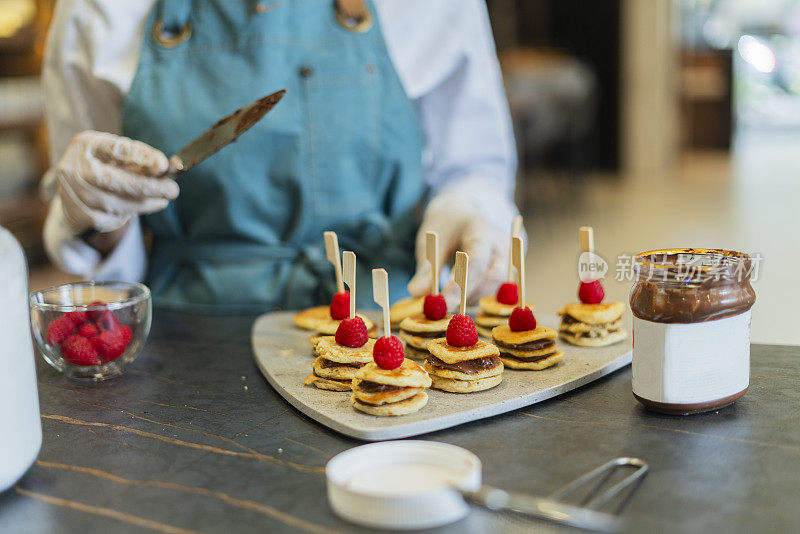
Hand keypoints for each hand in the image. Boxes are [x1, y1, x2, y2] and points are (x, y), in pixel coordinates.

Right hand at [55, 131, 178, 233]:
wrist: (69, 192)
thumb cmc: (101, 167)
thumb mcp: (115, 155)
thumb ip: (138, 158)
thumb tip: (165, 168)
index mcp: (87, 146)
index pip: (116, 150)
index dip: (141, 157)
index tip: (163, 165)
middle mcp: (76, 168)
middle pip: (117, 181)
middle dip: (150, 187)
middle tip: (173, 190)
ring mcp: (75, 194)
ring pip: (120, 204)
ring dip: (146, 203)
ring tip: (161, 199)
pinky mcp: (79, 216)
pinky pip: (114, 219)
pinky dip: (128, 214)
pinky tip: (130, 207)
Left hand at [408, 202, 508, 307]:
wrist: (463, 218)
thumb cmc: (446, 229)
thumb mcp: (431, 243)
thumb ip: (426, 268)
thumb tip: (417, 292)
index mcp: (481, 231)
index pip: (475, 261)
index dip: (460, 285)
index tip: (443, 303)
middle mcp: (502, 245)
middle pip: (493, 277)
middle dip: (469, 296)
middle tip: (445, 306)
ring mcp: (510, 260)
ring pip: (498, 289)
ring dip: (473, 300)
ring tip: (451, 298)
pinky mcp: (510, 273)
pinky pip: (499, 293)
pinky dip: (479, 300)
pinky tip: (464, 299)